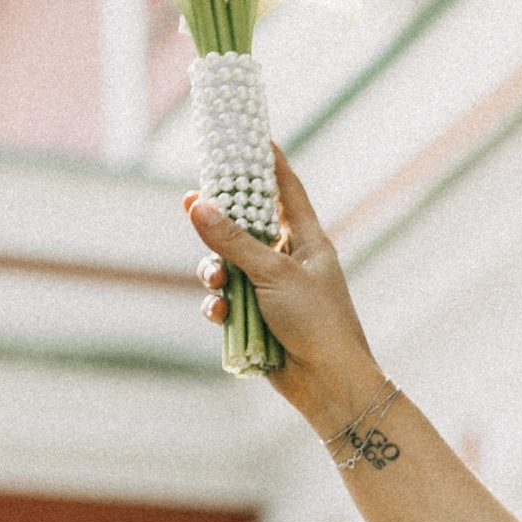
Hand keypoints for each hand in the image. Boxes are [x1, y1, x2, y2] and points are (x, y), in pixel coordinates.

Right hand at [186, 147, 380, 428]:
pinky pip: (225, 302)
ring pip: (227, 266)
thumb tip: (195, 204)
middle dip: (219, 221)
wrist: (329, 386)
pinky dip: (218, 306)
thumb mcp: (272, 273)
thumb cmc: (316, 322)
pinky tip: (219, 315)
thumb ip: (233, 240)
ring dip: (214, 272)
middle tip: (192, 202)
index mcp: (307, 241)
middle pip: (246, 226)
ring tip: (214, 282)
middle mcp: (289, 261)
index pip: (287, 190)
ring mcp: (271, 291)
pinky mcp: (256, 320)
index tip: (251, 135)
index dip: (269, 163)